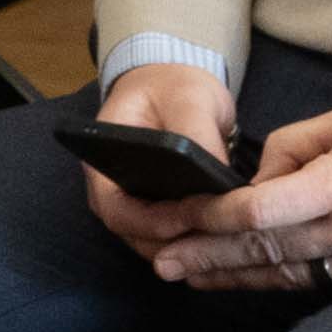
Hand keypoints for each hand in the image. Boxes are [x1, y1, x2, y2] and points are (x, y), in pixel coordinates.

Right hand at [70, 55, 247, 256]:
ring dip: (189, 245)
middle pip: (136, 235)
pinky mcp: (158, 209)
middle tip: (221, 237)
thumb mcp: (188, 99)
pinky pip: (172, 236)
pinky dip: (196, 239)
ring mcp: (134, 204)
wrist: (170, 85)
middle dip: (177, 242)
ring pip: (155, 243)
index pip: (117, 209)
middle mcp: (112, 192)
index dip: (152, 222)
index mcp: (102, 163)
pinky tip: (226, 234)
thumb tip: (219, 180)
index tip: (192, 217)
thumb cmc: (171, 87)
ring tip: (229, 239)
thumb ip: (198, 136)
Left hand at [152, 89, 331, 295]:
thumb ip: (292, 148)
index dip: (209, 218)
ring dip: (233, 276)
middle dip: (206, 257)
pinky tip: (244, 278)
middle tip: (160, 262)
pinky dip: (276, 278)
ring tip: (188, 276)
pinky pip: (318, 278)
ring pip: (287, 273)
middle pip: (263, 251)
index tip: (174, 215)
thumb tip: (255, 180)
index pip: (259, 213)